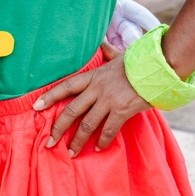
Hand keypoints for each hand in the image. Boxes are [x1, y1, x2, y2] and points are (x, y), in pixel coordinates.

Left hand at [34, 56, 151, 156]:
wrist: (158, 69)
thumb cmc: (138, 63)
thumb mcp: (118, 56)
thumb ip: (107, 52)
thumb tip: (101, 42)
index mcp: (93, 76)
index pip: (66, 86)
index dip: (49, 96)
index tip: (36, 107)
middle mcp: (97, 89)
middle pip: (71, 110)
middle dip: (58, 128)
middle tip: (49, 142)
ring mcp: (109, 101)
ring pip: (87, 124)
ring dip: (77, 140)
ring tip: (70, 152)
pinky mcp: (122, 111)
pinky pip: (108, 130)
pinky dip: (102, 141)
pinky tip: (97, 148)